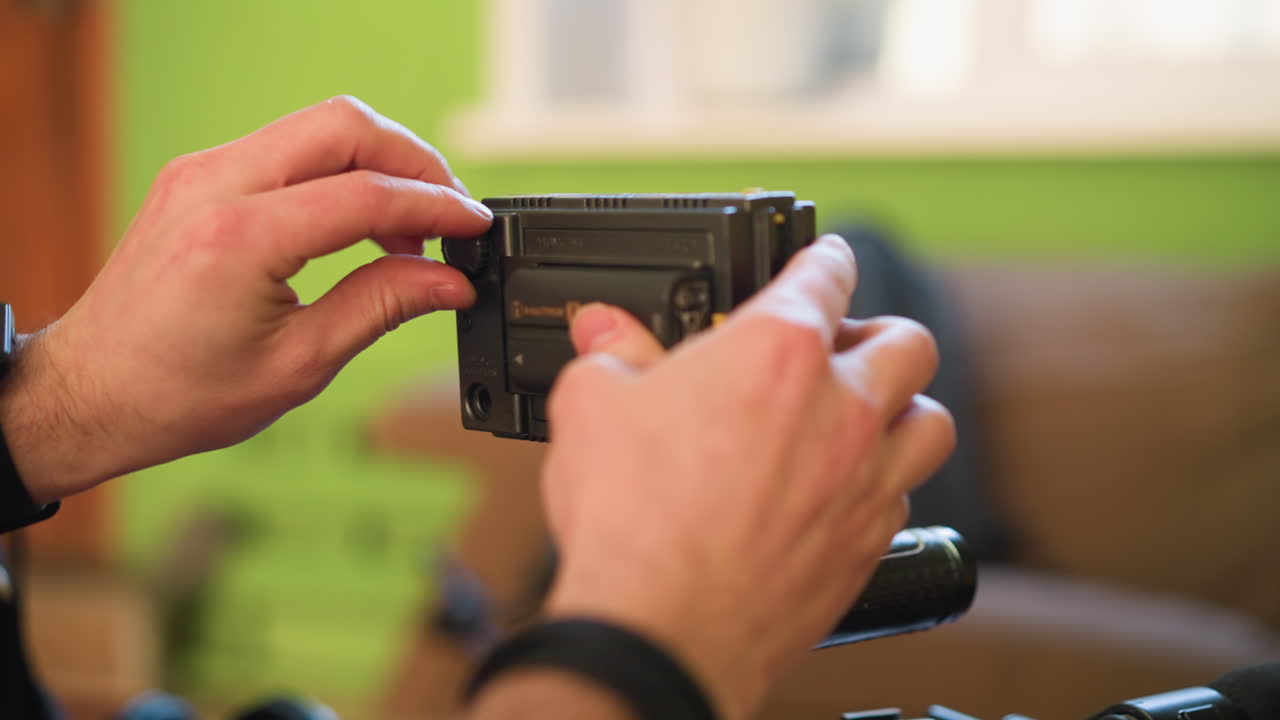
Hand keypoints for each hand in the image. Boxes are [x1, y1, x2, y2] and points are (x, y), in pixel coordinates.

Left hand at [0, 96, 491, 502]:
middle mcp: (214, 186)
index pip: (365, 195)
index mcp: (239, 239)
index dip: (435, 207)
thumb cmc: (178, 394)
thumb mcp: (299, 363)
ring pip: (318, 127)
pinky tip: (358, 225)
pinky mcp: (198, 178)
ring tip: (407, 234)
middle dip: (413, 161)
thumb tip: (451, 282)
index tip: (475, 227)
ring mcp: (201, 173)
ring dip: (377, 165)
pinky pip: (287, 149)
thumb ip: (383, 307)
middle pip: (345, 127)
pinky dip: (337, 174)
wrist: (93, 392)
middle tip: (450, 213)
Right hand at [538, 235, 954, 719]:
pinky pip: (907, 494)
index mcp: (777, 350)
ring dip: (904, 407)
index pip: (827, 273)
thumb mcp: (594, 405)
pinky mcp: (871, 542)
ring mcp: (866, 477)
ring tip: (866, 415)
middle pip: (906, 341)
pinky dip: (884, 482)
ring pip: (931, 421)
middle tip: (841, 346)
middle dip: (878, 332)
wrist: (664, 628)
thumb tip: (604, 328)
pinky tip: (844, 491)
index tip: (825, 258)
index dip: (826, 256)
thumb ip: (611, 352)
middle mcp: (840, 406)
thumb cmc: (633, 517)